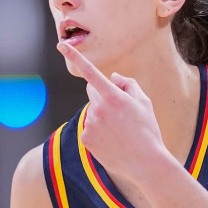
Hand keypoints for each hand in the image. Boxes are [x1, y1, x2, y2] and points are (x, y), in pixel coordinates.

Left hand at [59, 42, 169, 185]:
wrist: (146, 163)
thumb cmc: (148, 130)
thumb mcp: (144, 102)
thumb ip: (128, 84)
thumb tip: (112, 77)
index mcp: (113, 96)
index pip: (90, 72)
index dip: (74, 56)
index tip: (60, 45)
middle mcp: (99, 109)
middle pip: (92, 92)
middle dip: (103, 95)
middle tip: (120, 111)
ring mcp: (91, 124)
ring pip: (92, 112)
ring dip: (102, 116)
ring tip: (120, 131)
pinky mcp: (86, 139)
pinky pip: (90, 128)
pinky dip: (99, 132)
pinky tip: (113, 141)